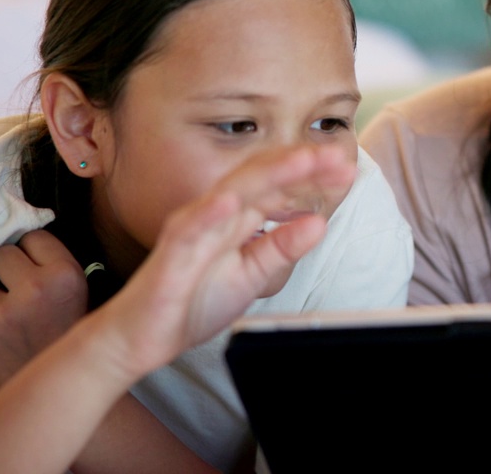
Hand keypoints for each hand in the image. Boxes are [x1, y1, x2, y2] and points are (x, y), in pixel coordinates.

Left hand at [0, 230, 86, 393]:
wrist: (64, 394)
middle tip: (23, 296)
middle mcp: (35, 291)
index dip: (34, 254)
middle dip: (8, 273)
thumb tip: (21, 240)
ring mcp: (3, 319)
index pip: (33, 238)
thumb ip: (56, 265)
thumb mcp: (82, 294)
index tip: (37, 268)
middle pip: (2, 255)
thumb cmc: (70, 341)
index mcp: (66, 276)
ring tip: (16, 327)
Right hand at [87, 144, 354, 383]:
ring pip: (232, 191)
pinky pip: (191, 228)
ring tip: (302, 159)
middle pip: (262, 177)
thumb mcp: (252, 275)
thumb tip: (319, 223)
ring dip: (268, 173)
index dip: (314, 177)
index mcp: (237, 218)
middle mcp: (216, 214)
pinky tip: (233, 202)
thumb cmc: (193, 301)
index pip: (280, 187)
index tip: (347, 169)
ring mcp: (192, 229)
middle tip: (338, 153)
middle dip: (300, 163)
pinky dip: (211, 212)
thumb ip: (282, 248)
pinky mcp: (171, 253)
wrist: (143, 338)